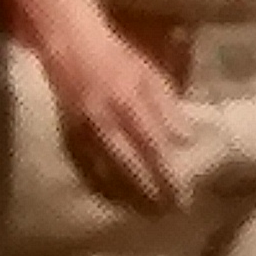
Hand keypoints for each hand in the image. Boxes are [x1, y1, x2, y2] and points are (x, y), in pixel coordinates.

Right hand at [28, 12, 195, 214]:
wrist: (67, 43)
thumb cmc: (115, 55)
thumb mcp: (148, 73)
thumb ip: (167, 105)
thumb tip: (187, 138)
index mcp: (129, 101)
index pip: (153, 146)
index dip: (167, 173)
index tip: (183, 195)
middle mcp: (105, 119)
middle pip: (130, 165)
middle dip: (149, 191)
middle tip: (167, 213)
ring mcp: (83, 129)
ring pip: (106, 170)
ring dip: (126, 194)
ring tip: (143, 212)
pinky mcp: (68, 134)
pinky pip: (85, 166)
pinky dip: (100, 184)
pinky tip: (112, 197)